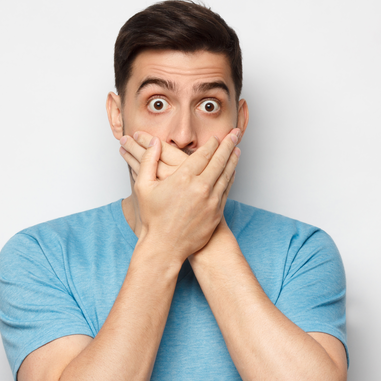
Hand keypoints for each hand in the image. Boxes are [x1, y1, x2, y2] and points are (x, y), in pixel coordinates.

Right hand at [126, 131, 240, 261]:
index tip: (216, 137)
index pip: (203, 154)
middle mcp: (200, 187)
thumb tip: (154, 142)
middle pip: (219, 160)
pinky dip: (231, 178)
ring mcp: (211, 200)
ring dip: (233, 160)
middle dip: (228, 145)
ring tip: (237, 149)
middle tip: (235, 134)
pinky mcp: (216, 212)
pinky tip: (232, 171)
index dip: (212, 144)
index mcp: (183, 178)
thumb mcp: (143, 186)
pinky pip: (226, 190)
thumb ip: (149, 161)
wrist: (165, 246)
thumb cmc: (153, 218)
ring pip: (226, 174)